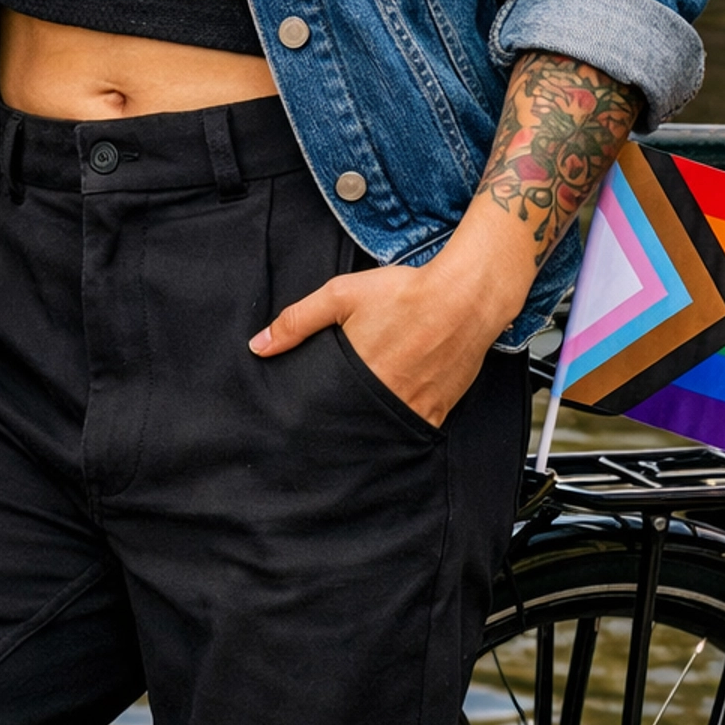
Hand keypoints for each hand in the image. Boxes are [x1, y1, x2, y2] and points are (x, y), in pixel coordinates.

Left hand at [249, 255, 494, 429]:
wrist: (465, 297)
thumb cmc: (405, 292)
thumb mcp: (341, 295)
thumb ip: (298, 321)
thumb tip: (258, 346)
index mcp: (359, 376)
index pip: (325, 413)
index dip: (311, 418)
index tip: (299, 422)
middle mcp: (388, 400)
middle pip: (352, 426)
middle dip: (338, 425)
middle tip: (326, 421)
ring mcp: (416, 409)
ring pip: (382, 431)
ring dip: (368, 427)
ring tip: (357, 417)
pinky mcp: (439, 411)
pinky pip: (412, 428)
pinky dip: (399, 424)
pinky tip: (392, 409)